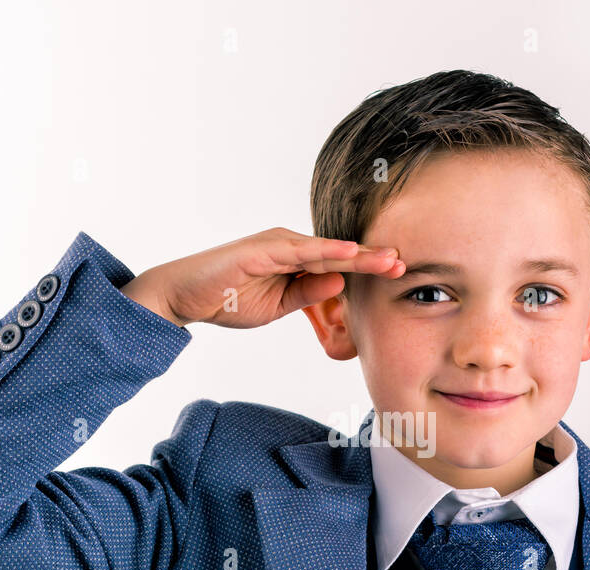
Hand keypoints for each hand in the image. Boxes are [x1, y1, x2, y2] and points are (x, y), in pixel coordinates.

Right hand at [119, 227, 404, 328]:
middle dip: (373, 258)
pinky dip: (324, 252)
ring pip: (324, 249)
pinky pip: (298, 252)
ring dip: (357, 254)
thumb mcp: (279, 305)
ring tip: (388, 259)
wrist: (183, 296)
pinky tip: (348, 254)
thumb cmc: (228, 300)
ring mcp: (275, 244)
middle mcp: (288, 245)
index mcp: (294, 259)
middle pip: (338, 252)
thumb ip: (308, 294)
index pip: (338, 264)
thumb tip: (340, 283)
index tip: (398, 272)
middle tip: (406, 262)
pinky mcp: (259, 250)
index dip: (368, 267)